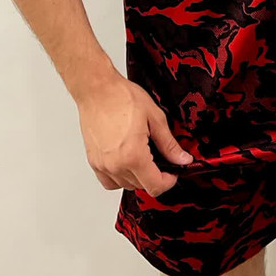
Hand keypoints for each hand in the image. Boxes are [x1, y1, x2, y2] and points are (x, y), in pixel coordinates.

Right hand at [75, 71, 193, 195]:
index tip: (173, 172)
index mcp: (133, 155)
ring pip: (126, 185)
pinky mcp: (93, 161)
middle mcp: (116, 165)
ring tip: (143, 154)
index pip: (155, 186)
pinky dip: (120, 177)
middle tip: (159, 156)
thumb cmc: (122, 97)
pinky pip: (109, 182)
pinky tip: (127, 161)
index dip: (169, 181)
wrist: (97, 90)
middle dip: (155, 175)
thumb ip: (169, 144)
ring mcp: (102, 165)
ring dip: (138, 176)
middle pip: (141, 186)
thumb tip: (182, 159)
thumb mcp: (155, 117)